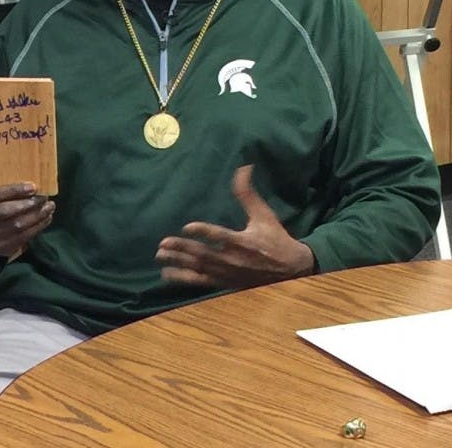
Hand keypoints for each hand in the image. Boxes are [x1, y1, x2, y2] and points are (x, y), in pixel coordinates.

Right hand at [0, 182, 54, 258]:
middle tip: (44, 197)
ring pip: (16, 226)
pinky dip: (37, 228)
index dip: (14, 190)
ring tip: (49, 207)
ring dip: (37, 216)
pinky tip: (46, 219)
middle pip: (6, 211)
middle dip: (28, 203)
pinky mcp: (0, 250)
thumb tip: (26, 186)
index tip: (32, 186)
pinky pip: (22, 238)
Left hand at [155, 165, 314, 289]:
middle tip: (163, 243)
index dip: (203, 232)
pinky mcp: (225, 283)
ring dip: (179, 262)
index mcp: (243, 242)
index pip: (220, 237)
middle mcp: (233, 260)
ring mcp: (228, 274)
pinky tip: (168, 274)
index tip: (187, 226)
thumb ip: (248, 194)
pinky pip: (201, 282)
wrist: (291, 270)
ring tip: (160, 256)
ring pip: (199, 268)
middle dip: (182, 249)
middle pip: (203, 254)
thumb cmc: (275, 238)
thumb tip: (244, 167)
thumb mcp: (264, 214)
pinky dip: (184, 279)